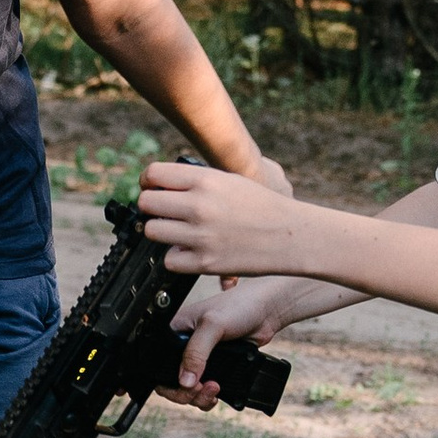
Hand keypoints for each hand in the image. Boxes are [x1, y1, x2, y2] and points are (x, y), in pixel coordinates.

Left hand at [139, 158, 303, 280]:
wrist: (291, 235)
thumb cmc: (262, 206)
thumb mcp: (230, 180)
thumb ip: (196, 181)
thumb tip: (161, 185)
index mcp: (205, 180)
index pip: (153, 174)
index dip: (148, 182)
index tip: (152, 188)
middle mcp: (199, 205)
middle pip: (146, 203)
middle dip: (152, 208)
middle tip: (164, 213)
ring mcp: (200, 235)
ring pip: (152, 231)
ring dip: (162, 232)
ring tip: (178, 232)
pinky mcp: (205, 263)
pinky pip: (169, 260)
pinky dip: (177, 257)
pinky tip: (191, 251)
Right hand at [172, 273, 341, 394]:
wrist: (266, 311)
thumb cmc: (239, 306)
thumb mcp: (213, 326)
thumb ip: (196, 352)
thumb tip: (184, 380)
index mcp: (175, 331)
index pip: (158, 362)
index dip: (167, 380)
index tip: (184, 386)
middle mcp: (184, 346)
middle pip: (172, 381)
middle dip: (185, 392)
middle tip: (200, 390)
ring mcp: (200, 358)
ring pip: (188, 388)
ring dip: (198, 397)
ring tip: (213, 390)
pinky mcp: (215, 366)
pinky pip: (204, 389)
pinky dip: (208, 396)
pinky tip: (217, 393)